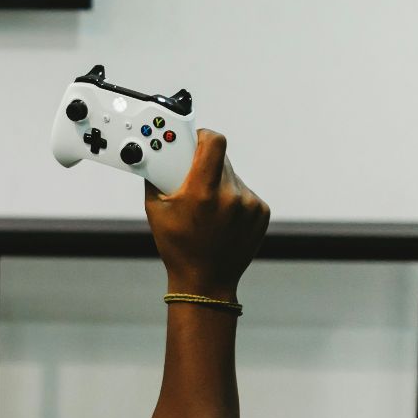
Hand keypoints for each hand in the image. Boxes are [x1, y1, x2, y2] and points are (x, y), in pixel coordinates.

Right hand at [144, 130, 269, 299]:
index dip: (204, 136)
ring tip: (207, 208)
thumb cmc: (178, 247)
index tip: (196, 139)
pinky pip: (244, 192)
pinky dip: (232, 199)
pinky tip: (221, 218)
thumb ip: (157, 176)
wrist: (205, 281)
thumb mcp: (155, 210)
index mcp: (203, 193)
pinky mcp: (261, 212)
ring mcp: (249, 205)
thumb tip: (157, 153)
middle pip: (221, 158)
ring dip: (219, 183)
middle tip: (192, 179)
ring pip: (232, 176)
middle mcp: (230, 197)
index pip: (214, 142)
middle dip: (205, 164)